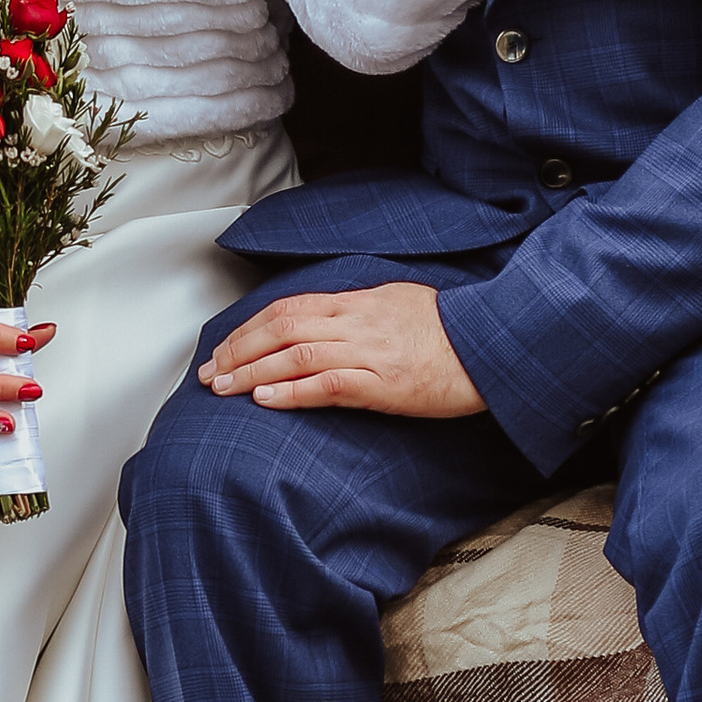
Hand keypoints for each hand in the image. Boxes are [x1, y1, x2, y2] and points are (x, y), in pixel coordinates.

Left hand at [197, 283, 484, 418]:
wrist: (492, 347)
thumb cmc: (450, 331)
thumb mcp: (399, 304)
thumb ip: (359, 311)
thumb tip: (324, 320)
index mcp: (358, 301)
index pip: (288, 308)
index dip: (249, 327)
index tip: (225, 347)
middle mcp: (356, 322)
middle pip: (281, 328)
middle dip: (238, 349)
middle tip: (209, 372)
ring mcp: (368, 352)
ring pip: (295, 355)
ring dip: (252, 372)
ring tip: (222, 388)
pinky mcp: (383, 384)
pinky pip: (327, 385)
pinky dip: (290, 392)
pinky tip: (263, 400)